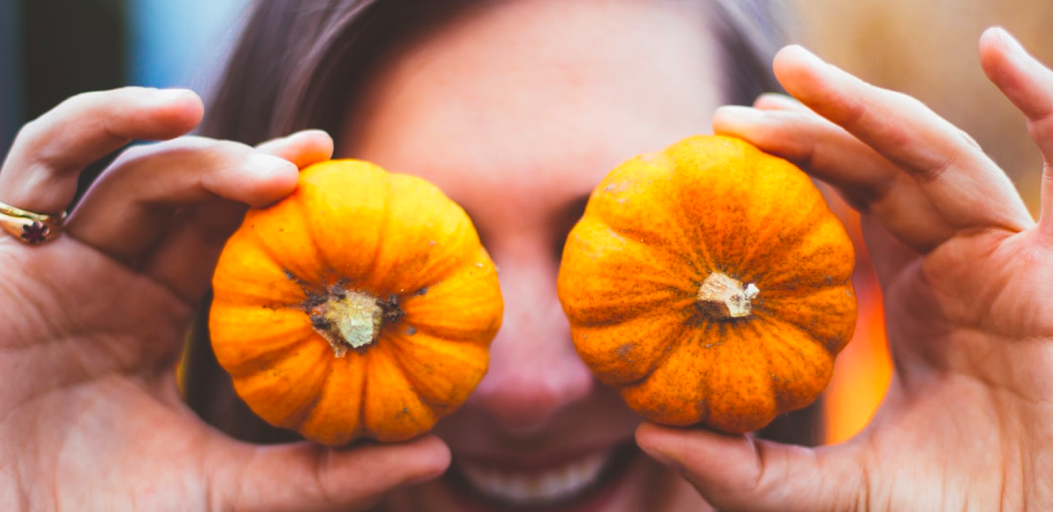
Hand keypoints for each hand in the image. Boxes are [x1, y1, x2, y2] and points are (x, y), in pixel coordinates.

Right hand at [0, 87, 448, 510]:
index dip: (290, 219)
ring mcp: (59, 259)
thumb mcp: (227, 492)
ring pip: (137, 175)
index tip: (360, 200)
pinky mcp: (4, 248)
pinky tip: (175, 109)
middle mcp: (112, 278)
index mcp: (158, 318)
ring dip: (208, 156)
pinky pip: (44, 160)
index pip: (233, 246)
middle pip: (193, 199)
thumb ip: (323, 476)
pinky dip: (103, 119)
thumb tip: (436, 452)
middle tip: (329, 158)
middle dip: (259, 170)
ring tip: (283, 170)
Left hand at [636, 27, 1052, 510]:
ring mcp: (1010, 256)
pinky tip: (1002, 51)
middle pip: (877, 166)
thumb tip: (646, 432)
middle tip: (729, 114)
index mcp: (908, 294)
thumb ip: (743, 471)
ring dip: (868, 107)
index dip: (788, 170)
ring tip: (792, 74)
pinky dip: (1047, 104)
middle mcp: (956, 261)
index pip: (842, 205)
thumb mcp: (826, 493)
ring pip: (936, 154)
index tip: (716, 151)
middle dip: (809, 127)